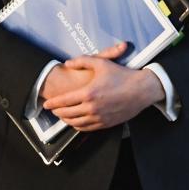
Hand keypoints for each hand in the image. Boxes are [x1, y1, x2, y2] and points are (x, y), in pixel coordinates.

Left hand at [42, 43, 165, 131]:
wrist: (141, 90)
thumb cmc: (123, 75)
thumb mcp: (102, 63)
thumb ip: (83, 61)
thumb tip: (67, 63)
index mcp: (88, 93)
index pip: (64, 101)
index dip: (53, 103)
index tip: (46, 104)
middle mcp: (92, 107)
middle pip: (67, 113)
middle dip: (57, 112)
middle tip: (53, 110)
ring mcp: (99, 117)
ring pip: (75, 123)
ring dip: (66, 120)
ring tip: (62, 116)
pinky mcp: (106, 123)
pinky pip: (87, 128)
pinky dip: (78, 126)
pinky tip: (76, 122)